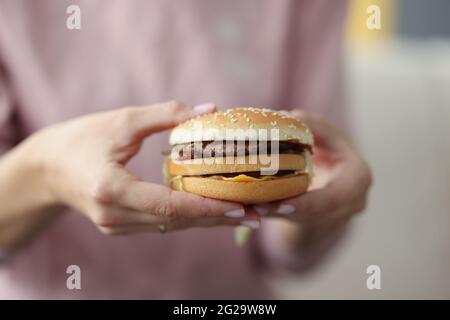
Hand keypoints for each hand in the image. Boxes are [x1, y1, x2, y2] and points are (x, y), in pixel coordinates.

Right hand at [25, 101, 254, 234]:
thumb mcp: (122, 120)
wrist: (48, 168)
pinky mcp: (121, 227)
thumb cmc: (81, 138)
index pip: (168, 205)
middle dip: (220, 218)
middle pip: (177, 222)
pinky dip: (191, 218)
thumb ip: (166, 114)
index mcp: (111, 189)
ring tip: (249, 214)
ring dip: (210, 220)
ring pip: (173, 227)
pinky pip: (164, 225)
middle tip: (261, 215)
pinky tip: (216, 211)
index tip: (242, 205)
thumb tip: (210, 109)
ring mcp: (117, 226)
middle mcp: (114, 216)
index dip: (206, 206)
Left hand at [253, 111, 371, 247]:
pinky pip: (294, 220)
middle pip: (315, 214)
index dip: (308, 203)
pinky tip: (253, 208)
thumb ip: (312, 125)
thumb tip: (287, 116)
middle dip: (286, 211)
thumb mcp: (326, 132)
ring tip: (251, 208)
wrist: (335, 174)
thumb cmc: (330, 148)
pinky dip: (274, 214)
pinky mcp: (317, 222)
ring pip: (302, 220)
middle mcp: (351, 204)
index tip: (282, 204)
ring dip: (276, 214)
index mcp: (357, 179)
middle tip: (257, 208)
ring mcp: (335, 218)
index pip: (334, 197)